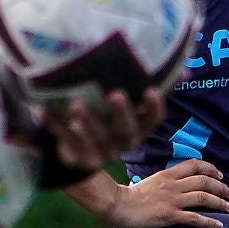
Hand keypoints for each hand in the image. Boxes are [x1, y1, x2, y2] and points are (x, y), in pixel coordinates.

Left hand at [39, 87, 164, 171]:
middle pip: (125, 132)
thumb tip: (186, 70)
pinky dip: (53, 124)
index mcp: (137, 131)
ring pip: (94, 139)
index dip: (153, 107)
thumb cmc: (109, 117)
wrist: (81, 155)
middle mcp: (121, 144)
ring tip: (76, 104)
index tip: (151, 90)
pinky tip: (43, 109)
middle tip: (115, 94)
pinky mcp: (76, 157)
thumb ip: (153, 87)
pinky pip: (64, 141)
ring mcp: (99, 153)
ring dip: (86, 122)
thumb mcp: (132, 105)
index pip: (152, 121)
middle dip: (121, 114)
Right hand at [108, 158, 228, 227]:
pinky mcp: (169, 215)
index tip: (220, 176)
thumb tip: (177, 185)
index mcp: (167, 174)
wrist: (116, 205)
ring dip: (220, 202)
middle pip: (204, 181)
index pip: (194, 165)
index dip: (211, 169)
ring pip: (203, 197)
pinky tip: (219, 225)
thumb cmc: (130, 196)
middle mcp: (173, 185)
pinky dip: (210, 221)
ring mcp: (172, 200)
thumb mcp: (150, 181)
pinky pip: (194, 218)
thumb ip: (165, 182)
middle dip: (221, 187)